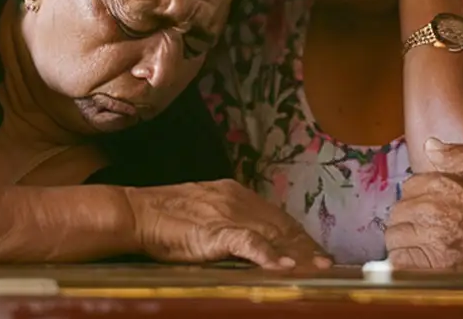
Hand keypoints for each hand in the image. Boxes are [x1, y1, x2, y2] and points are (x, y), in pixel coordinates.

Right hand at [127, 179, 331, 269]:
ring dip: (298, 253)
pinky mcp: (217, 230)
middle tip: (328, 263)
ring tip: (319, 267)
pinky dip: (269, 255)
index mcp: (235, 194)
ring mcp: (229, 214)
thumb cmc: (162, 218)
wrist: (134, 213)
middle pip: (282, 226)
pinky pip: (250, 243)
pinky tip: (284, 267)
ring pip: (273, 234)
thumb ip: (225, 223)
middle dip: (306, 246)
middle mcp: (238, 200)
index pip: (276, 217)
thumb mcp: (202, 214)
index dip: (297, 235)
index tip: (313, 250)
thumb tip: (244, 240)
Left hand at [384, 139, 462, 268]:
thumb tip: (430, 145)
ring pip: (395, 237)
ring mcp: (433, 244)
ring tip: (426, 239)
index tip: (435, 202)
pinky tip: (422, 256)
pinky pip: (400, 263)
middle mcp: (433, 214)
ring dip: (406, 237)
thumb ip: (458, 154)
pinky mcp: (436, 270)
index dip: (422, 193)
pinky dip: (406, 260)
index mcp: (443, 186)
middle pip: (398, 211)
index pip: (410, 185)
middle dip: (412, 214)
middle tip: (431, 222)